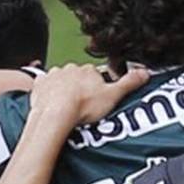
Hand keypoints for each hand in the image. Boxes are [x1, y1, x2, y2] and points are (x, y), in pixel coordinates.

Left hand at [29, 63, 148, 124]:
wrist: (55, 114)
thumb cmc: (82, 107)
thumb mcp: (114, 96)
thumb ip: (129, 83)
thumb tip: (144, 73)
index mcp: (88, 70)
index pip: (96, 74)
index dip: (98, 87)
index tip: (98, 98)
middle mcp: (69, 69)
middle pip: (78, 76)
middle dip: (80, 87)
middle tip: (84, 104)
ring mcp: (52, 76)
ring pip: (60, 80)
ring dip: (63, 89)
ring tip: (68, 107)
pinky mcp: (39, 85)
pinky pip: (43, 86)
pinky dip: (47, 93)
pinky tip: (52, 103)